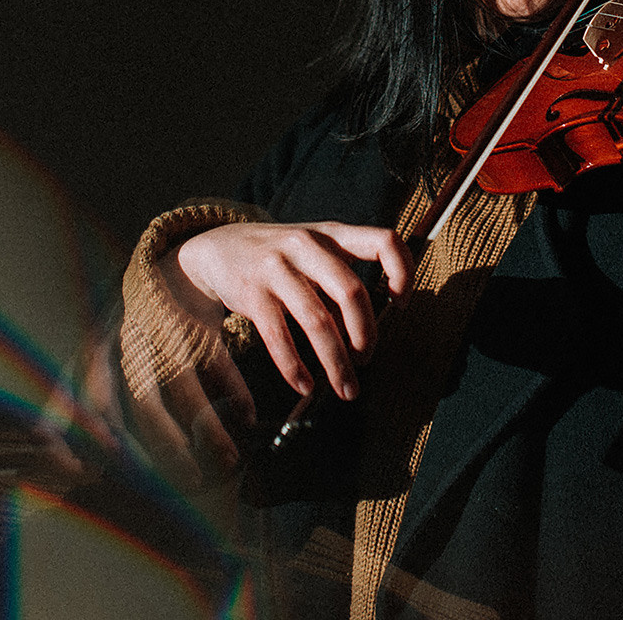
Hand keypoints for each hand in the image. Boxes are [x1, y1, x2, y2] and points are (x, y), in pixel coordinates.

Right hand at [169, 221, 413, 402]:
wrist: (219, 247)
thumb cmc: (280, 257)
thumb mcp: (314, 255)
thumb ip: (340, 286)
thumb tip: (364, 336)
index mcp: (333, 233)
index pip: (383, 240)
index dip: (403, 271)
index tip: (402, 304)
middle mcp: (308, 245)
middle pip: (351, 291)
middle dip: (365, 334)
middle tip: (366, 360)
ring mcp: (278, 267)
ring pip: (318, 320)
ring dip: (336, 362)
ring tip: (345, 388)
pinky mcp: (253, 293)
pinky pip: (280, 337)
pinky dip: (295, 367)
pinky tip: (305, 384)